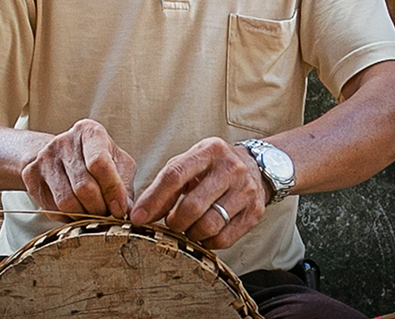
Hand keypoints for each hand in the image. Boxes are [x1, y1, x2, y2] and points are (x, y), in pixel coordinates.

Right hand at [21, 119, 136, 219]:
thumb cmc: (97, 159)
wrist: (60, 154)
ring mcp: (44, 157)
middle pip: (83, 187)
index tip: (119, 208)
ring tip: (93, 214)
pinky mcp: (30, 175)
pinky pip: (52, 208)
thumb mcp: (118, 164)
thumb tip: (125, 211)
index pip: (99, 163)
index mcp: (89, 131)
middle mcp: (64, 141)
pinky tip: (76, 210)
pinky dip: (68, 217)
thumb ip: (124, 185)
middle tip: (106, 215)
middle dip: (99, 209)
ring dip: (84, 216)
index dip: (112, 190)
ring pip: (66, 202)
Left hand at [128, 138, 265, 249]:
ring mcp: (245, 191)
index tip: (139, 218)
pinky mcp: (254, 212)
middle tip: (170, 223)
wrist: (255, 166)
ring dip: (191, 233)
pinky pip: (224, 239)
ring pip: (209, 225)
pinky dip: (207, 242)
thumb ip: (166, 183)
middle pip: (192, 206)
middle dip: (174, 222)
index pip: (175, 176)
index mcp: (209, 151)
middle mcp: (230, 168)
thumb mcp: (190, 163)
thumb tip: (143, 213)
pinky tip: (204, 234)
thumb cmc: (213, 167)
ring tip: (188, 227)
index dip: (154, 200)